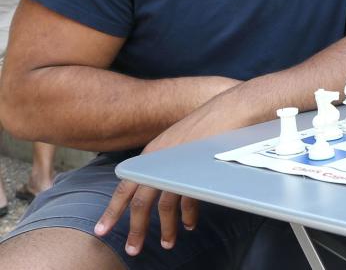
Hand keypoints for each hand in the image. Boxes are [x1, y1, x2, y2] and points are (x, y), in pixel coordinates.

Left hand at [95, 81, 242, 255]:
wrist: (232, 108)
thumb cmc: (209, 122)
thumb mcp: (180, 142)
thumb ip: (168, 160)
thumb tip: (163, 180)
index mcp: (151, 154)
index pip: (125, 186)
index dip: (113, 210)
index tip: (101, 230)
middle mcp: (159, 161)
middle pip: (140, 202)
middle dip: (135, 229)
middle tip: (132, 249)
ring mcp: (177, 165)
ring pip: (164, 205)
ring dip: (166, 228)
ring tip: (167, 243)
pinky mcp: (196, 170)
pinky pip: (188, 199)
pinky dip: (188, 214)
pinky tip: (189, 224)